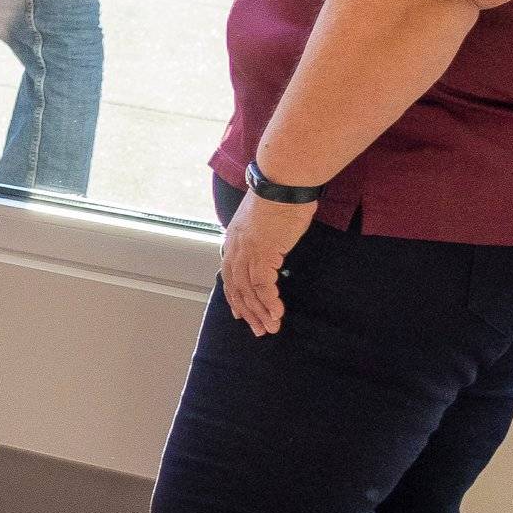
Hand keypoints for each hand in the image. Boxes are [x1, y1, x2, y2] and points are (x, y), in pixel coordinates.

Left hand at [217, 185, 312, 337]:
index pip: (230, 276)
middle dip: (248, 312)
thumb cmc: (280, 196)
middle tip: (261, 330)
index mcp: (234, 241)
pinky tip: (277, 312)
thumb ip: (263, 237)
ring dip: (261, 312)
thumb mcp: (265, 220)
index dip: (235, 298)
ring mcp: (247, 251)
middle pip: (237, 288)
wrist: (283, 182)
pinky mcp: (262, 253)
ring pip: (249, 291)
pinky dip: (269, 301)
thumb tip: (271, 246)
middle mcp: (235, 248)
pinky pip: (263, 285)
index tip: (242, 315)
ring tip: (272, 327)